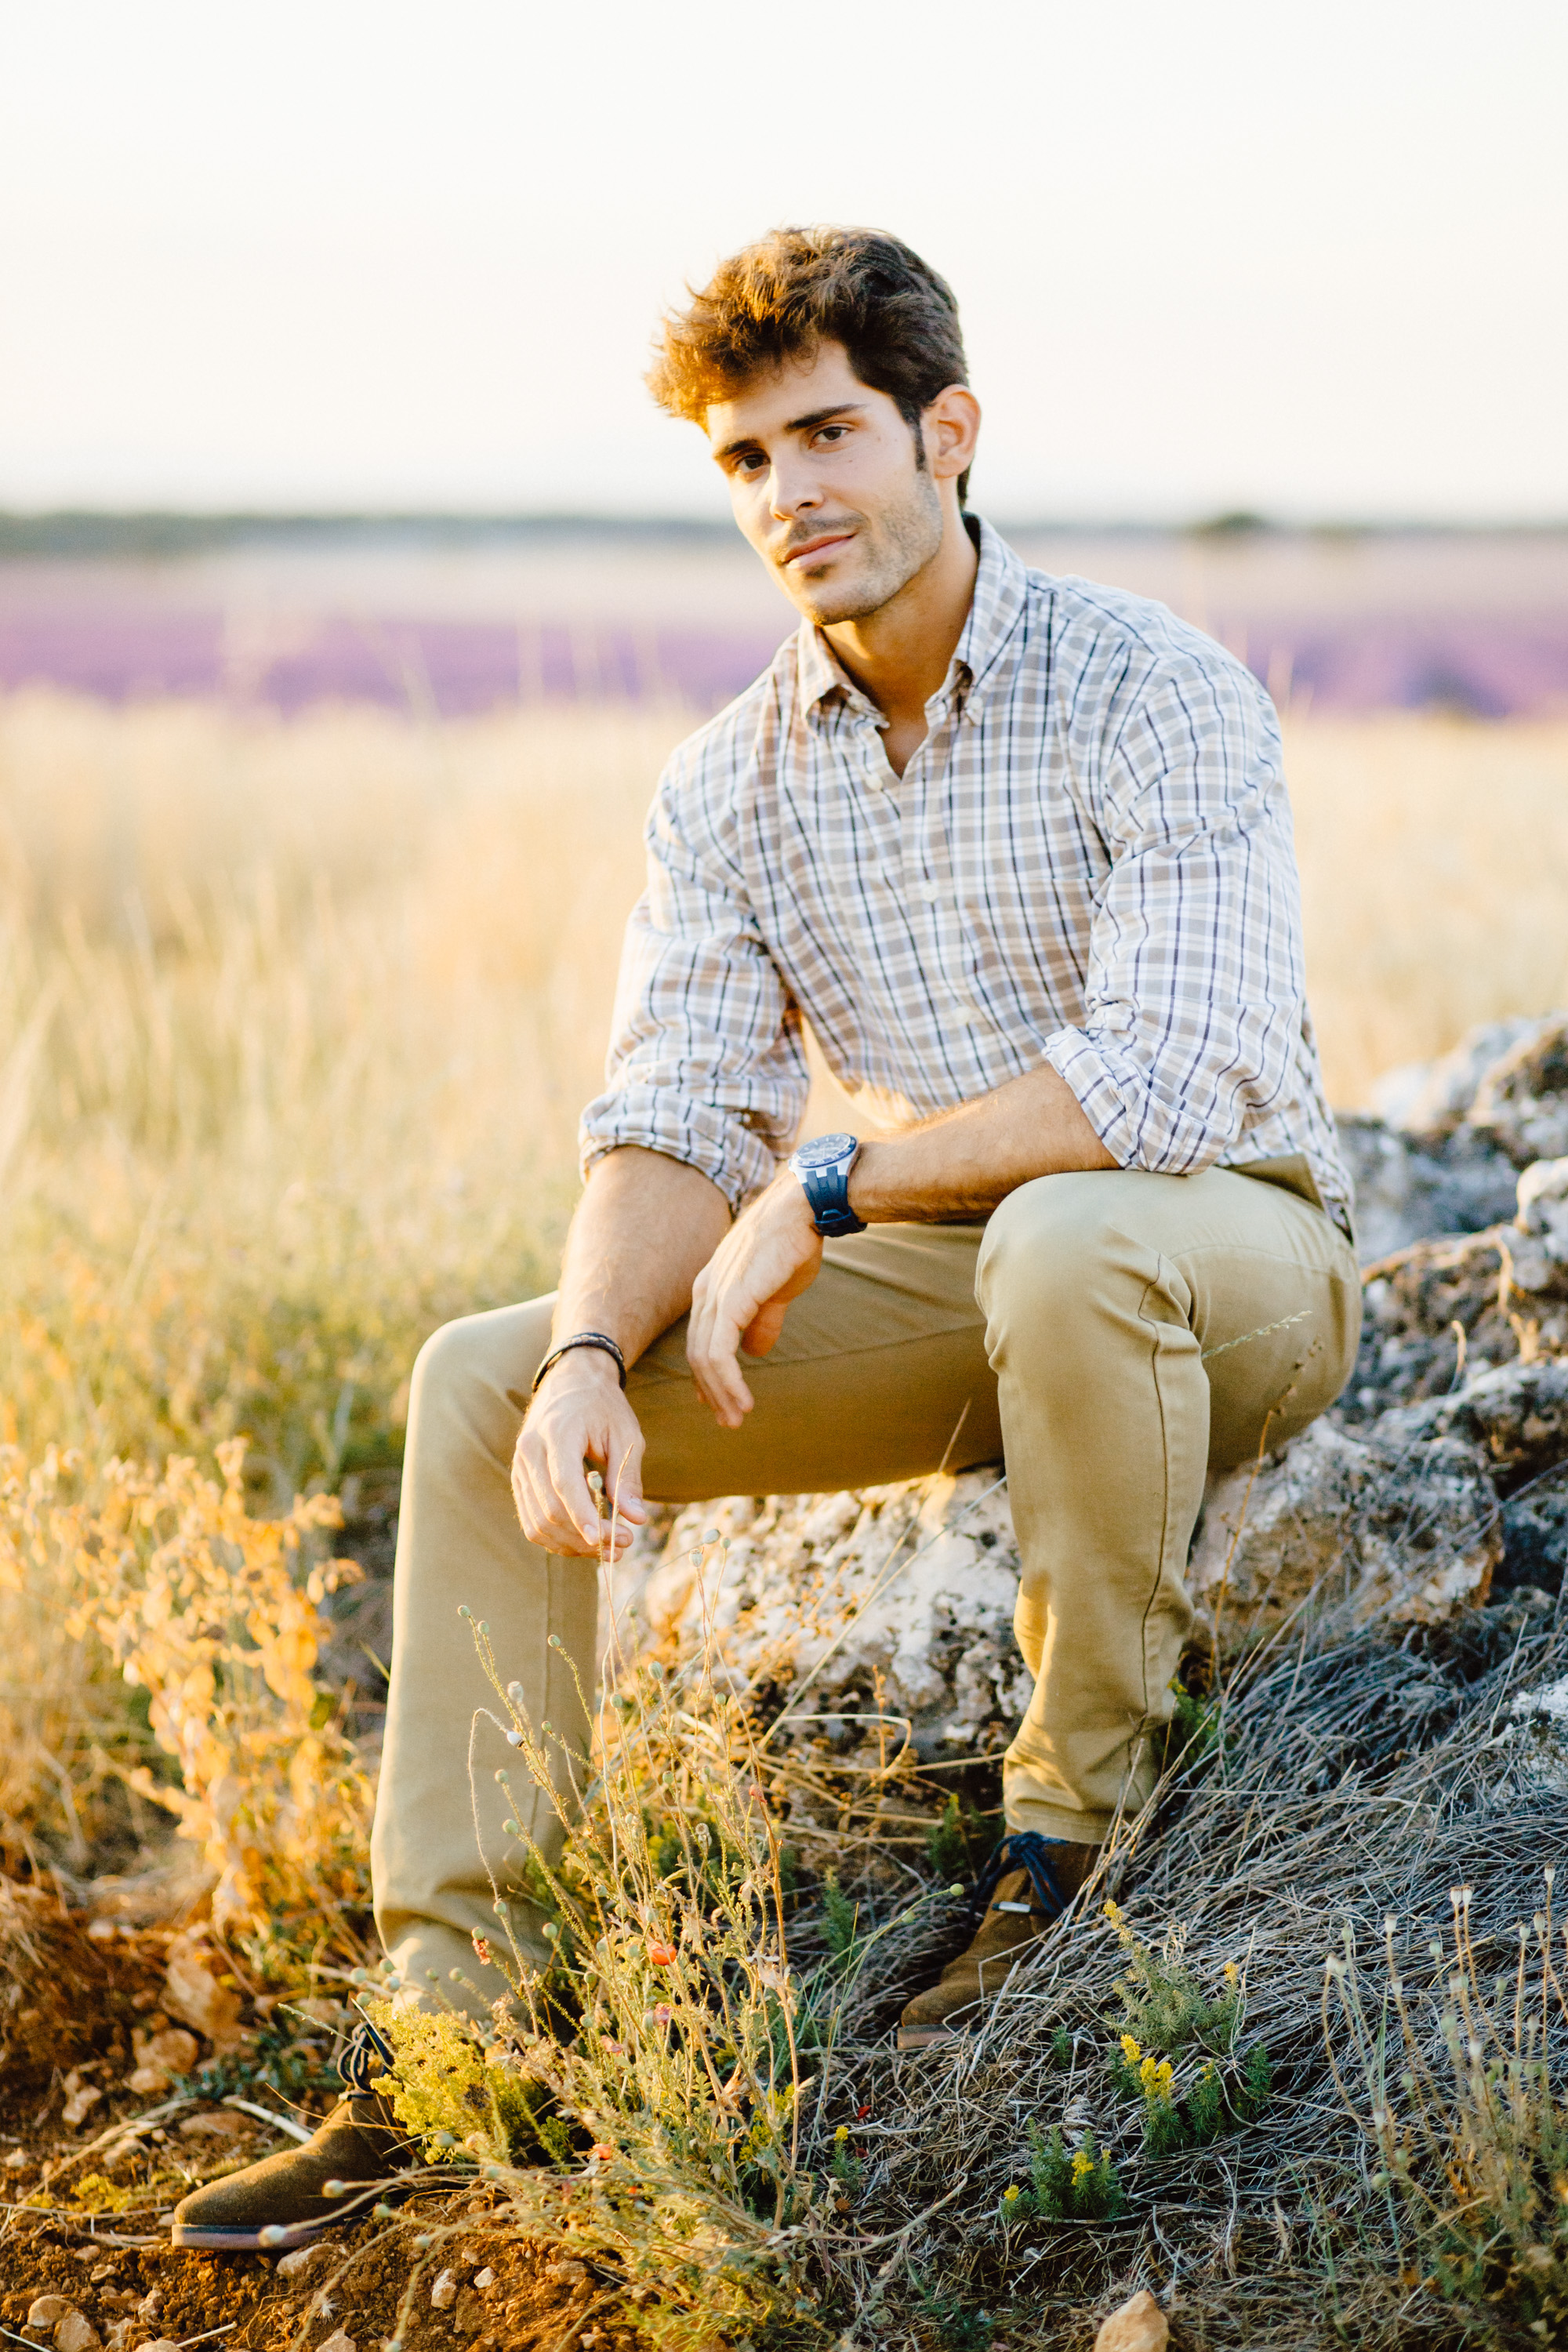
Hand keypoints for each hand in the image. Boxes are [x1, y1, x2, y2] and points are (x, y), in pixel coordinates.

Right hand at [512, 1349, 647, 1557]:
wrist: (570, 1382)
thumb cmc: (602, 1406)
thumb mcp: (625, 1433)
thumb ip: (627, 1475)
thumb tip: (636, 1518)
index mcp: (557, 1432)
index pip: (564, 1483)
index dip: (584, 1516)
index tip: (609, 1539)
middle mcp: (530, 1451)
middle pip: (550, 1509)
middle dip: (586, 1536)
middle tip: (624, 1544)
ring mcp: (519, 1467)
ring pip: (538, 1522)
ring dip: (572, 1544)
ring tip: (608, 1548)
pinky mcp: (519, 1480)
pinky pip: (532, 1521)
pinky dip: (557, 1538)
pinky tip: (584, 1541)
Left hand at [686, 1174, 822, 1428]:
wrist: (804, 1208)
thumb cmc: (793, 1242)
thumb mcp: (775, 1287)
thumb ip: (762, 1319)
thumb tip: (755, 1351)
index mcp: (712, 1287)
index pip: (701, 1339)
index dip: (709, 1375)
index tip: (721, 1401)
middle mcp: (706, 1291)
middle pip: (697, 1354)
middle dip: (712, 1391)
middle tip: (728, 1420)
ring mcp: (716, 1294)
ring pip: (705, 1358)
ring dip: (720, 1393)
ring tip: (737, 1417)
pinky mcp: (732, 1299)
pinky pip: (719, 1352)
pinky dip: (728, 1382)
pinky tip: (743, 1400)